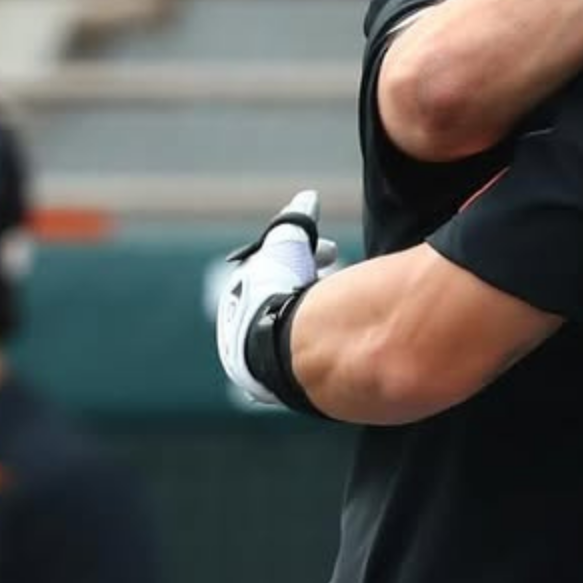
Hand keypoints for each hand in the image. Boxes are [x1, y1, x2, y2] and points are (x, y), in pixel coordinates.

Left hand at [217, 190, 335, 405]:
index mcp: (239, 296)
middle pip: (282, 301)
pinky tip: (335, 349)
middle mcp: (240, 330)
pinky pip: (296, 363)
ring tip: (343, 314)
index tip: (333, 250)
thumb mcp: (288, 246)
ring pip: (288, 334)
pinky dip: (315, 351)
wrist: (278, 350)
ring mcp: (255, 360)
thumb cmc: (279, 293)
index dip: (307, 254)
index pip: (274, 269)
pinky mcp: (273, 385)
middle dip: (308, 286)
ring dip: (313, 320)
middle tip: (338, 280)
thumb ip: (297, 221)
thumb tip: (307, 197)